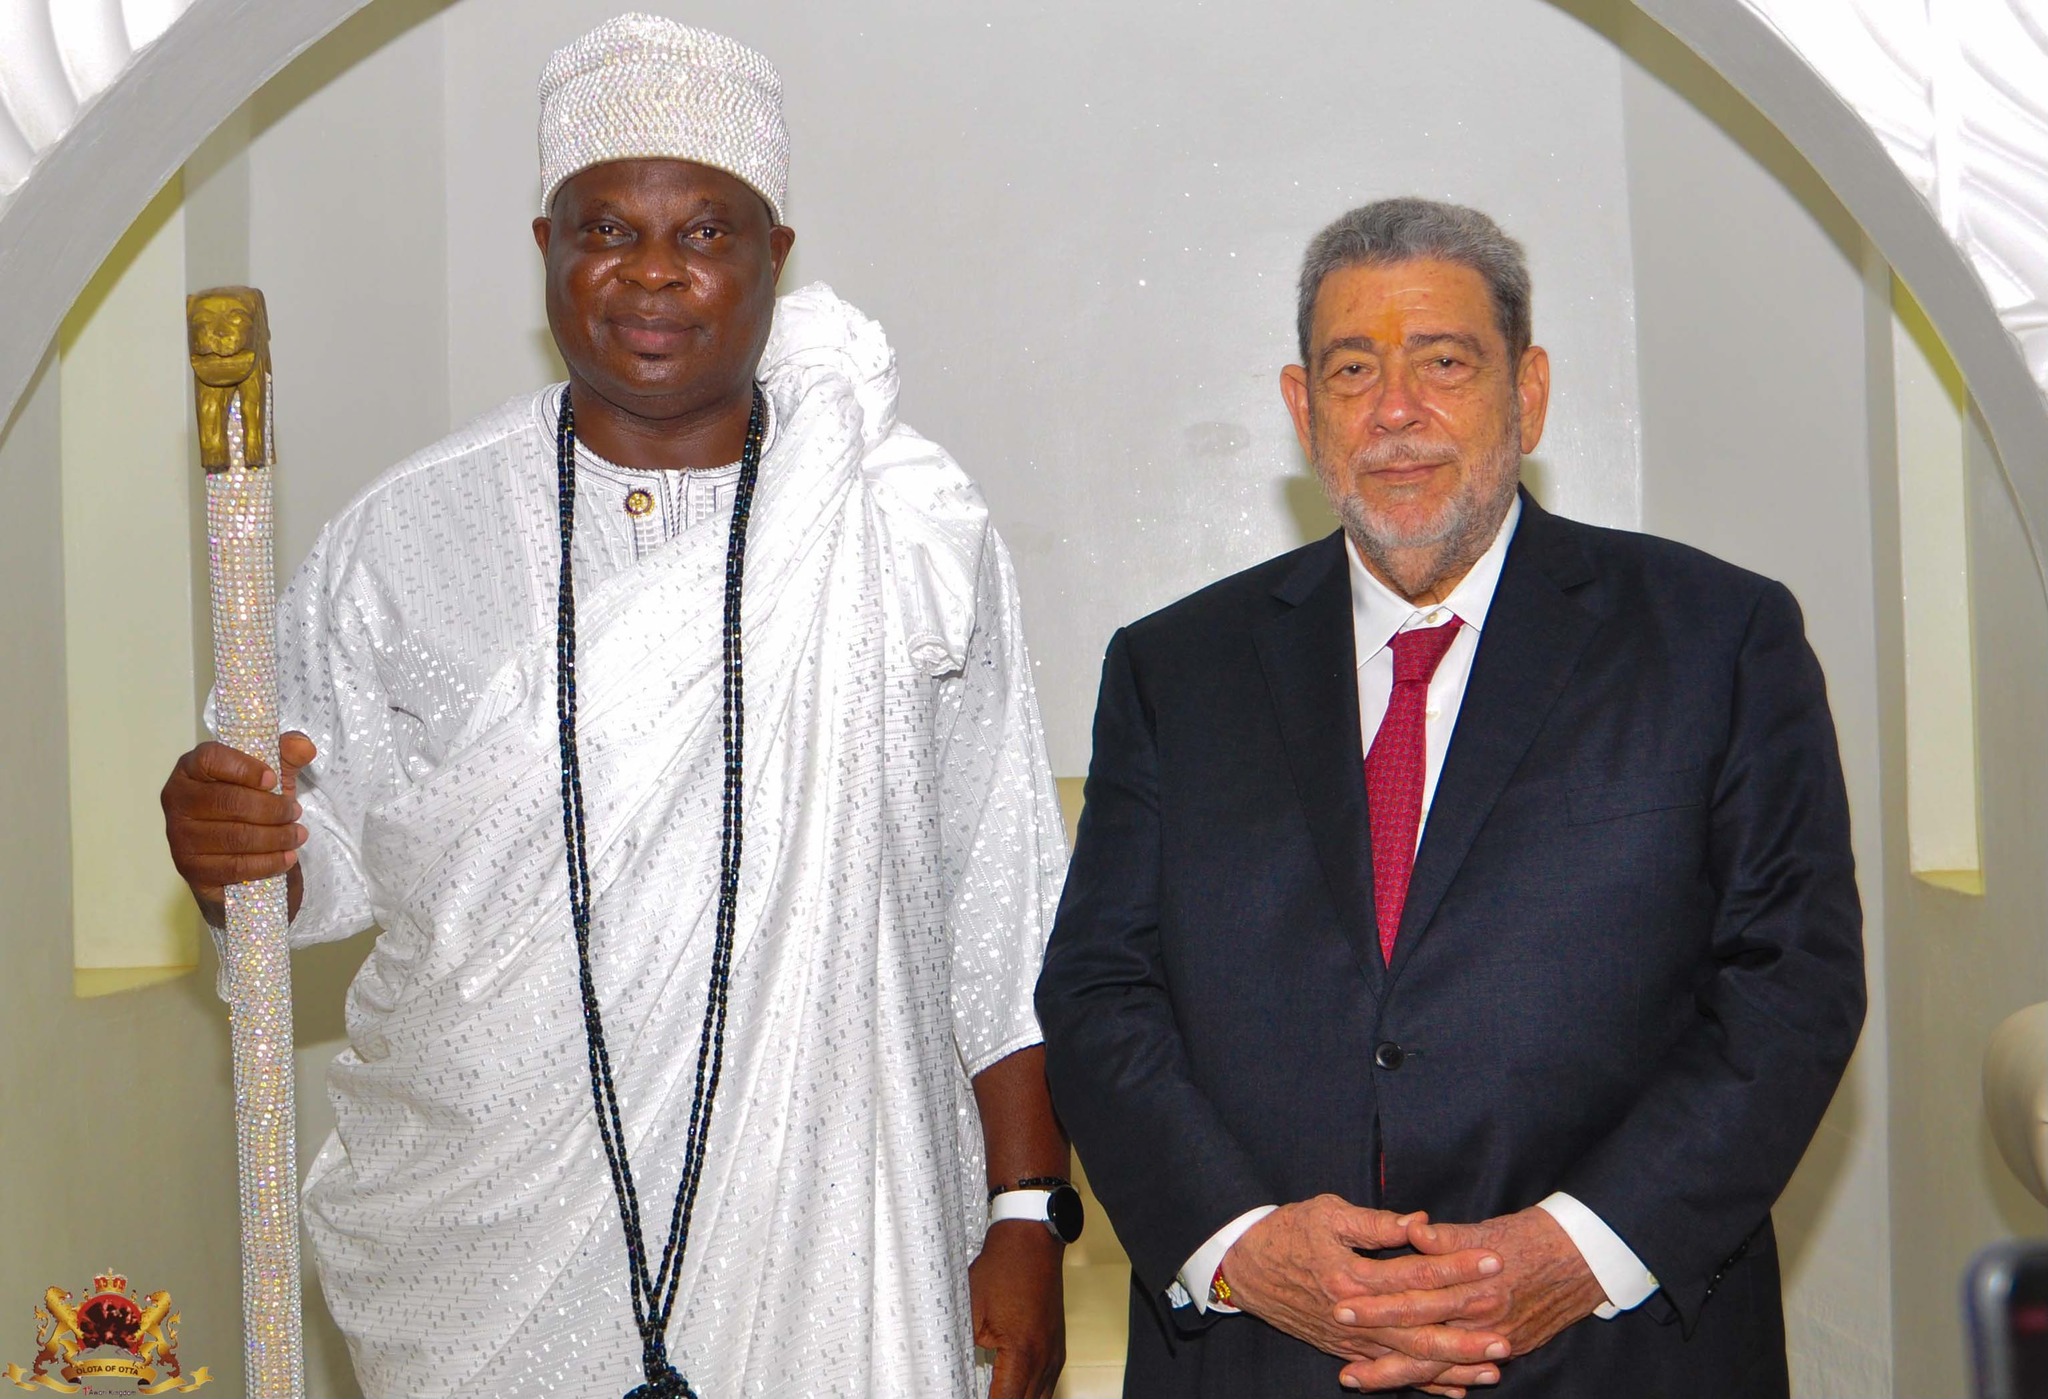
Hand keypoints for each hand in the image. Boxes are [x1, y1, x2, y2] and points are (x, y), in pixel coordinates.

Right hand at [161, 732, 314, 924]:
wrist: (235, 852)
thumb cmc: (250, 804)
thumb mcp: (270, 776)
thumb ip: (286, 755)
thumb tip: (304, 746)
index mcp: (190, 768)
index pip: (210, 759)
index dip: (244, 768)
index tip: (273, 779)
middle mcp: (177, 800)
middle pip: (229, 801)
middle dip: (272, 809)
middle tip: (295, 813)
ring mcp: (179, 836)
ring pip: (235, 836)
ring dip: (275, 837)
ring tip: (297, 835)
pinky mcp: (190, 868)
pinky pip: (234, 866)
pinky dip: (267, 863)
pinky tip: (286, 857)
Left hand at [970, 1221, 1064, 1397]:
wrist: (1031, 1241)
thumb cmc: (1003, 1268)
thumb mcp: (970, 1312)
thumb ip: (962, 1347)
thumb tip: (952, 1370)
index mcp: (1022, 1354)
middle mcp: (1044, 1359)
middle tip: (979, 1397)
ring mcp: (1054, 1354)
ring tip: (997, 1395)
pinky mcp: (1057, 1347)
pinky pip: (1047, 1385)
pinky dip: (1030, 1395)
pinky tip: (1015, 1393)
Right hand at [1220, 1195, 1509, 1392]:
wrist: (1242, 1268)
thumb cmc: (1285, 1232)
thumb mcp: (1327, 1213)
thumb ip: (1375, 1223)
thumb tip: (1420, 1223)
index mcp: (1352, 1275)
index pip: (1415, 1273)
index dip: (1456, 1267)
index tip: (1492, 1261)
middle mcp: (1354, 1315)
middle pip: (1419, 1327)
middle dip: (1466, 1330)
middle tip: (1507, 1329)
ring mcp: (1350, 1338)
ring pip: (1409, 1358)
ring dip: (1453, 1363)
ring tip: (1494, 1365)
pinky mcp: (1345, 1350)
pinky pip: (1390, 1372)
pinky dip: (1423, 1382)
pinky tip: (1456, 1387)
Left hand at [1334, 1207, 1605, 1390]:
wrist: (1583, 1257)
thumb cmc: (1528, 1237)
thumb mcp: (1485, 1230)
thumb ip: (1445, 1237)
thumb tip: (1412, 1232)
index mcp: (1472, 1284)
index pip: (1413, 1298)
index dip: (1376, 1305)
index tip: (1342, 1306)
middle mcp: (1483, 1318)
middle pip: (1422, 1342)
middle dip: (1380, 1356)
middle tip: (1343, 1368)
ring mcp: (1497, 1339)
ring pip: (1440, 1365)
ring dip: (1400, 1376)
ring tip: (1361, 1380)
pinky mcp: (1510, 1347)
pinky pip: (1467, 1370)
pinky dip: (1442, 1382)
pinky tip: (1417, 1389)